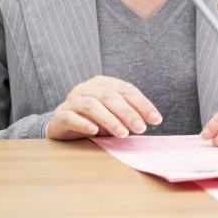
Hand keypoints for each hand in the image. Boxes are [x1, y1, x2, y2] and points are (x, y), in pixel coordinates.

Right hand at [46, 76, 162, 140]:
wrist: (61, 123)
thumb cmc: (93, 118)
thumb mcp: (112, 114)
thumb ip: (126, 115)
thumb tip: (147, 122)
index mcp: (104, 83)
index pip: (126, 89)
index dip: (142, 104)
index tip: (156, 119)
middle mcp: (88, 88)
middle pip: (110, 96)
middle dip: (128, 112)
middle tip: (141, 129)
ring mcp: (73, 100)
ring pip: (92, 105)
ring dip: (110, 119)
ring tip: (123, 134)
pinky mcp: (61, 114)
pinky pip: (72, 117)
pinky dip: (84, 123)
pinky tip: (95, 131)